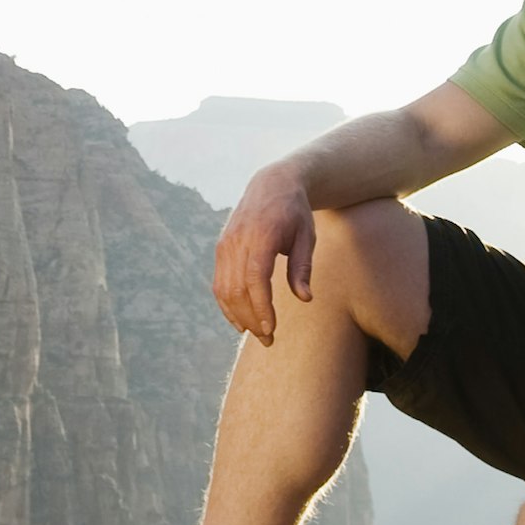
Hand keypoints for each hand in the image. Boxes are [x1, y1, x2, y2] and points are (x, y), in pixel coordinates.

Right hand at [213, 164, 318, 343]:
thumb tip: (305, 298)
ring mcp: (225, 244)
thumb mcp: (306, 236)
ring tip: (256, 334)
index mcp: (261, 235)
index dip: (261, 306)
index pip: (255, 278)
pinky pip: (219, 283)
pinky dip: (226, 305)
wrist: (271, 184)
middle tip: (269, 340)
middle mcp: (238, 240)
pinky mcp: (221, 249)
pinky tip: (240, 321)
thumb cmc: (294, 213)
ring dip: (238, 316)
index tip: (272, 329)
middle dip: (251, 318)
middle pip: (237, 288)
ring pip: (224, 289)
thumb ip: (302, 267)